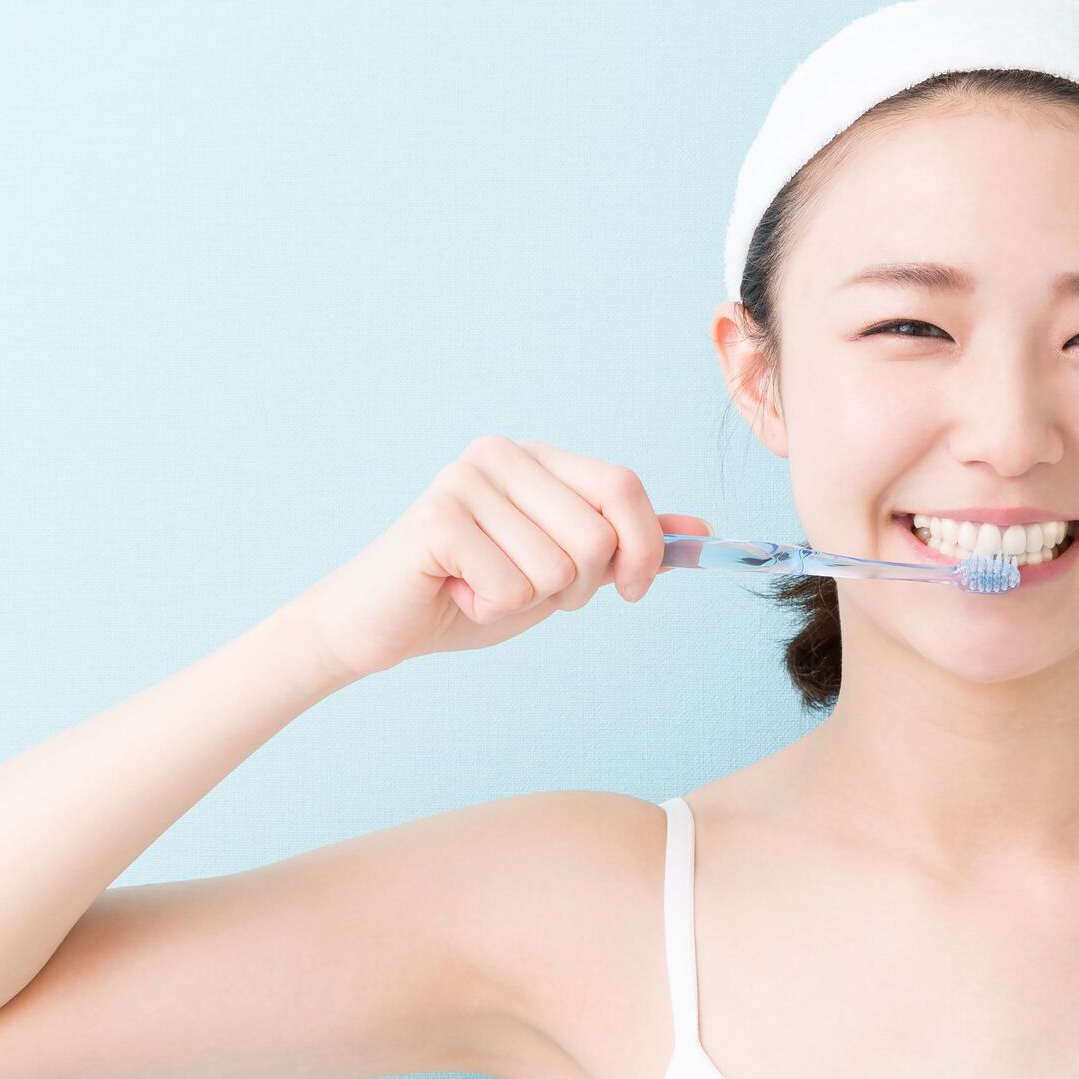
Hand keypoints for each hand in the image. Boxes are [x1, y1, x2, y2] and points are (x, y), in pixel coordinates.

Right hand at [278, 435, 710, 679]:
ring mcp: (467, 479)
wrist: (379, 625)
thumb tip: (699, 532)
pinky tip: (455, 593)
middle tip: (524, 589)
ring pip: (559, 568)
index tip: (632, 590)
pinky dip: (491, 609)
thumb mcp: (562, 572)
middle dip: (576, 588)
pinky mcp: (438, 517)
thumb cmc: (470, 594)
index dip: (644, 548)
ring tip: (482, 587)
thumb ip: (624, 547)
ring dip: (528, 601)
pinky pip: (514, 587)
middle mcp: (503, 453)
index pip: (625, 487)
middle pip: (598, 534)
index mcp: (538, 457)